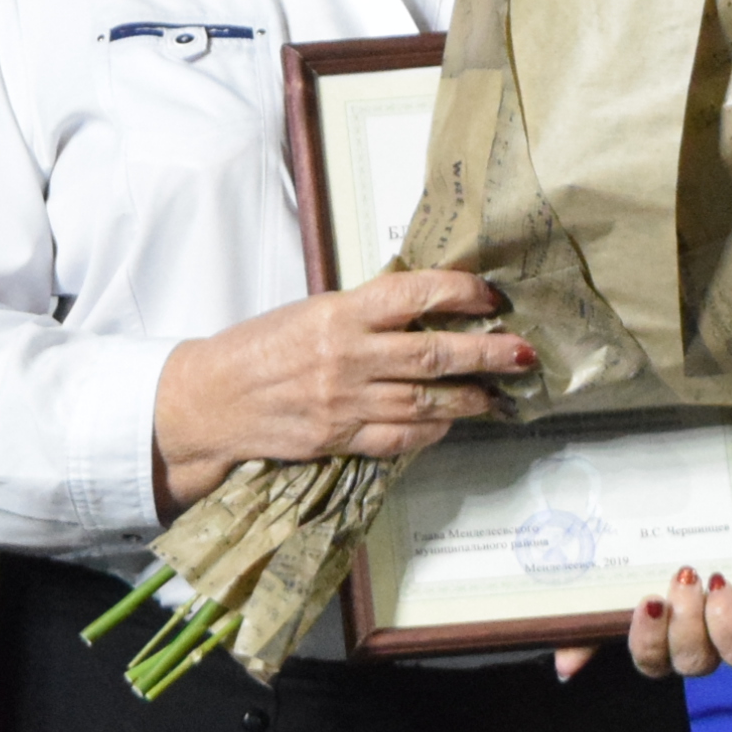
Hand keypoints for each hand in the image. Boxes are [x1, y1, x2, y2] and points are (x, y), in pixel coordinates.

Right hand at [150, 270, 534, 508]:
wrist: (209, 401)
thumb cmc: (257, 349)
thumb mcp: (310, 312)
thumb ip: (363, 314)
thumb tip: (421, 308)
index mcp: (339, 313)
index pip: (414, 294)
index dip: (460, 293)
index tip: (490, 294)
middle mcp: (347, 357)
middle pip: (434, 353)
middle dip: (487, 352)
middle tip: (522, 351)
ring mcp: (345, 403)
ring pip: (425, 401)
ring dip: (468, 398)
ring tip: (497, 392)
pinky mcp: (339, 439)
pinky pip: (399, 438)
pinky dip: (431, 432)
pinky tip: (450, 423)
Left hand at [569, 552, 731, 682]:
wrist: (728, 509)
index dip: (731, 629)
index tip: (723, 586)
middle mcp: (702, 641)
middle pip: (696, 662)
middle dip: (690, 628)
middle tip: (685, 578)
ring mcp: (661, 636)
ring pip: (655, 665)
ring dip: (648, 640)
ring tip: (649, 599)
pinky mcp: (620, 623)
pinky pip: (596, 647)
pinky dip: (580, 654)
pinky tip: (568, 659)